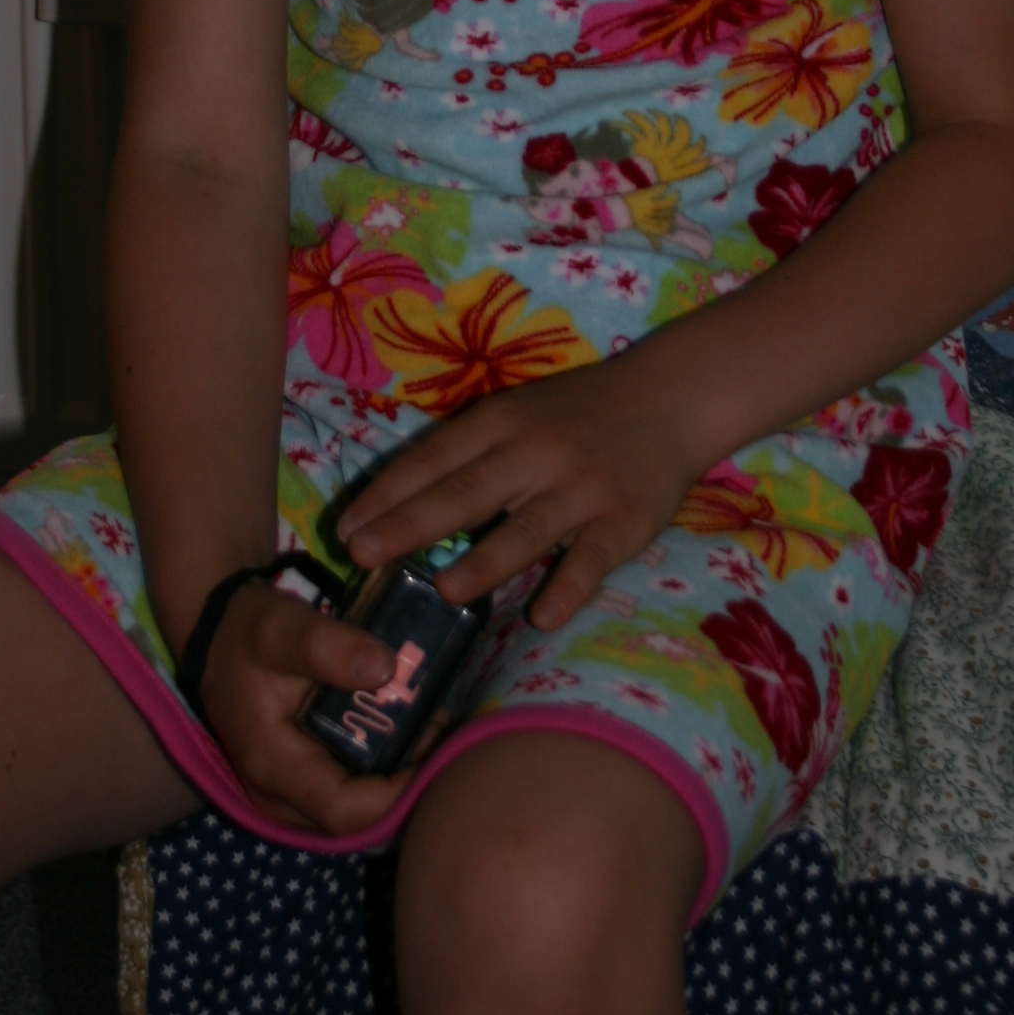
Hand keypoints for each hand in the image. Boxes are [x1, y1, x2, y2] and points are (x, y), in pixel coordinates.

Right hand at [198, 579, 412, 834]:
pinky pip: (350, 794)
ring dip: (398, 777)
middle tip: (441, 730)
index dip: (399, 791)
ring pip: (358, 811)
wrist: (218, 639)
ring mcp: (289, 798)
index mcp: (272, 767)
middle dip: (407, 781)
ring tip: (430, 727)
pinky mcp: (300, 786)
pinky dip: (382, 770)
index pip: (346, 811)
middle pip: (359, 818)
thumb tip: (387, 668)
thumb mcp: (280, 627)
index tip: (435, 744)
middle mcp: (278, 798)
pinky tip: (407, 732)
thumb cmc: (247, 634)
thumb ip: (326, 646)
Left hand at [340, 350, 695, 634]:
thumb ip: (469, 456)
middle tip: (364, 554)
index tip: (344, 529)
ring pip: (527, 527)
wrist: (669, 397)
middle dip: (411, 524)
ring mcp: (582, 486)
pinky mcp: (625, 520)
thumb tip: (399, 509)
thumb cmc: (576, 413)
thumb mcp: (517, 414)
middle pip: (467, 491)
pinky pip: (593, 559)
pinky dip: (569, 588)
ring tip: (445, 590)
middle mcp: (535, 451)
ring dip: (485, 560)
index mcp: (500, 421)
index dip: (386, 494)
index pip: (433, 459)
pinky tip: (544, 617)